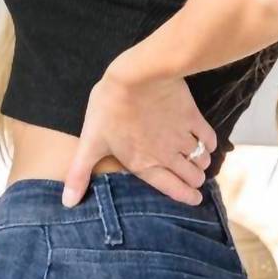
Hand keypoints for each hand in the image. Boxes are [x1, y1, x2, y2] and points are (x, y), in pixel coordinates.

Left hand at [59, 65, 217, 207]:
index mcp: (144, 164)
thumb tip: (67, 203)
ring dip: (201, 165)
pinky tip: (207, 144)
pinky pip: (208, 137)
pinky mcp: (192, 117)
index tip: (195, 200)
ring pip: (200, 159)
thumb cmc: (109, 108)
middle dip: (194, 181)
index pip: (171, 188)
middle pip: (190, 176)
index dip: (185, 196)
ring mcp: (182, 137)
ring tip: (200, 165)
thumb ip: (80, 174)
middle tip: (195, 181)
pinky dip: (210, 144)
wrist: (136, 75)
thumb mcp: (90, 142)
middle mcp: (167, 155)